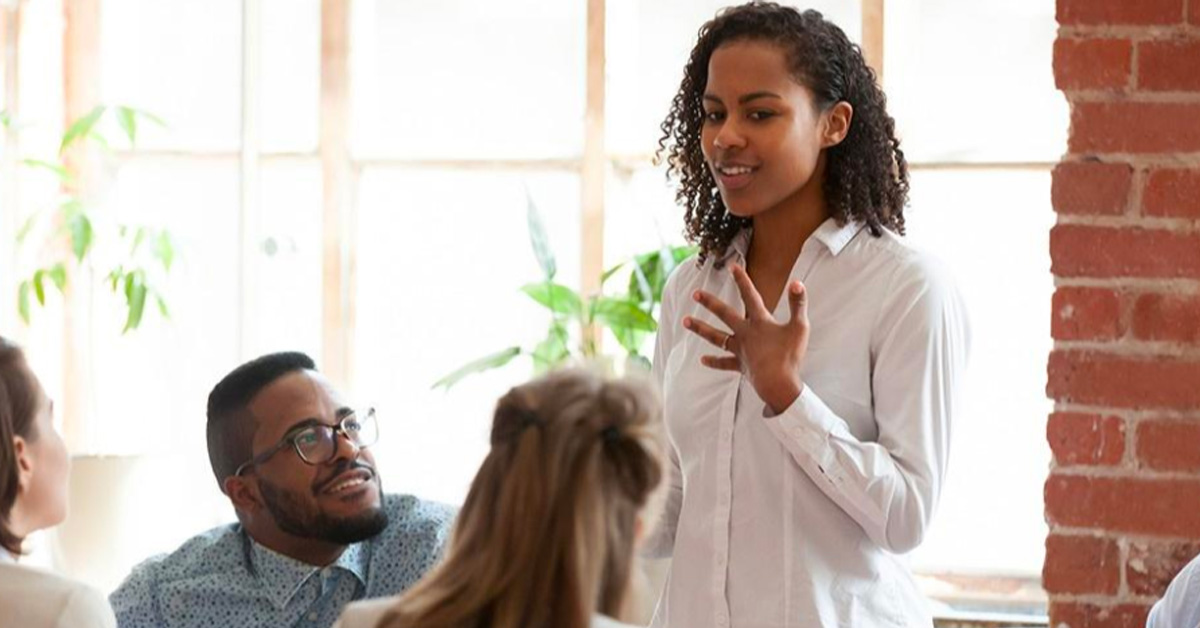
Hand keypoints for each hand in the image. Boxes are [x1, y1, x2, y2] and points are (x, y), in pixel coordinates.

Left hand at [682, 263, 808, 413]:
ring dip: (701, 328)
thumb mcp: (799, 327)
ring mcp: (740, 350)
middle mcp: (745, 334)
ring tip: (685, 321)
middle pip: (724, 314)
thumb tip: (797, 282)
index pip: (750, 296)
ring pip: (716, 337)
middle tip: (694, 293)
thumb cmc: (790, 356)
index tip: (732, 267)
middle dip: (709, 303)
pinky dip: (714, 361)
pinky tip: (702, 360)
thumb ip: (798, 303)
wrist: (778, 384)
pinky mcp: (740, 366)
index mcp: (759, 322)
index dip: (742, 280)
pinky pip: (724, 363)